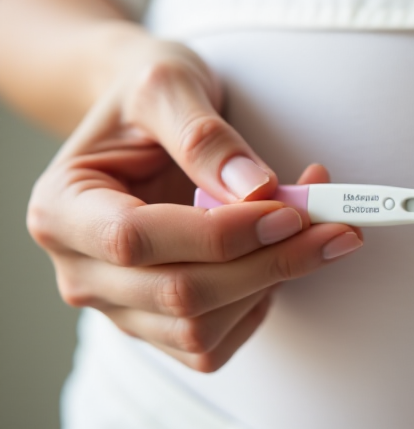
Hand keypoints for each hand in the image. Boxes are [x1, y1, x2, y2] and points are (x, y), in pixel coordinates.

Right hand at [27, 33, 361, 371]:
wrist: (145, 124)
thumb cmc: (147, 101)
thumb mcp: (169, 85)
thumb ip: (204, 135)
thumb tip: (256, 188)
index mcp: (62, 209)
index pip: (136, 241)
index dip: (219, 235)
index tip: (288, 211)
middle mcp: (81, 271)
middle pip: (179, 296)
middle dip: (270, 263)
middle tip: (337, 224)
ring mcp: (119, 307)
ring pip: (202, 330)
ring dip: (274, 282)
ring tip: (314, 224)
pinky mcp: (157, 325)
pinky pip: (215, 342)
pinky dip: (262, 303)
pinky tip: (279, 254)